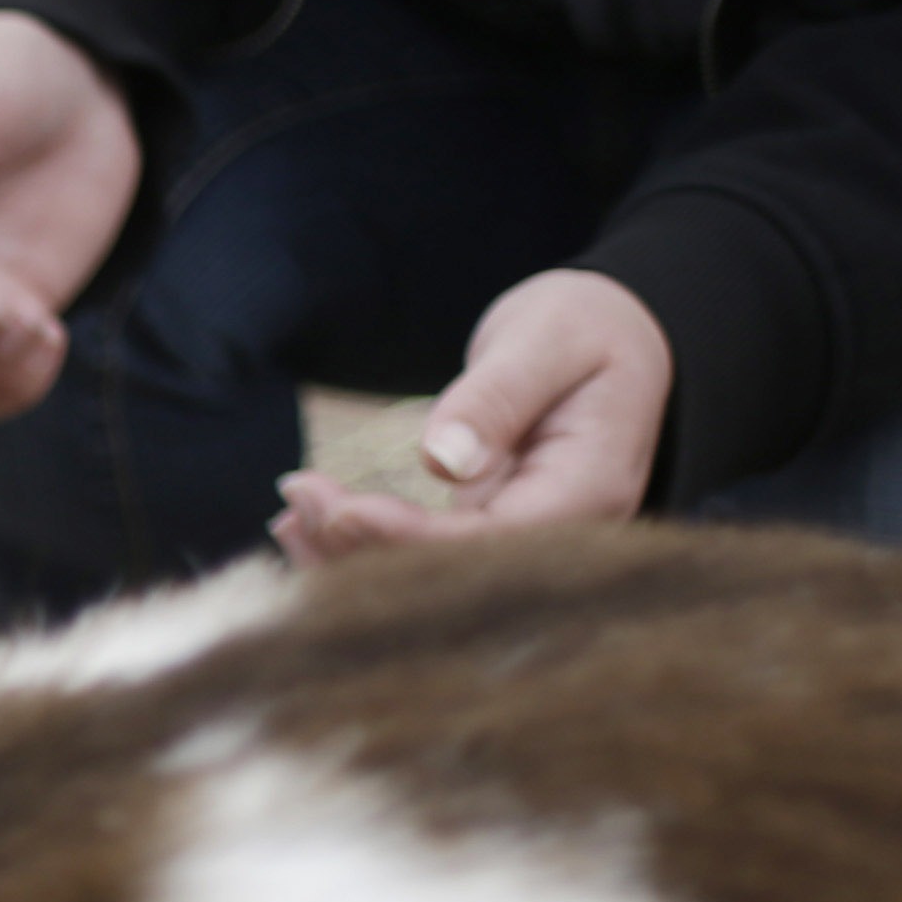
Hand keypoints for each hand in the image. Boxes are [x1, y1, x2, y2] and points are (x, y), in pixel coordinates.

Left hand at [272, 270, 670, 563]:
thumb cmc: (586, 326)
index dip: (409, 538)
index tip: (340, 507)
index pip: (491, 543)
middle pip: (452, 574)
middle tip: (295, 498)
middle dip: (364, 548)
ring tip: (287, 514)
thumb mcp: (549, 338)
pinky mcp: (488, 534)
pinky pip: (419, 555)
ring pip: (427, 575)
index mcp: (591, 492)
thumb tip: (442, 461)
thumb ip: (499, 395)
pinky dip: (358, 544)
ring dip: (349, 554)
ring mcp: (524, 542)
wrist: (614, 337)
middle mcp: (561, 536)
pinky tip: (302, 528)